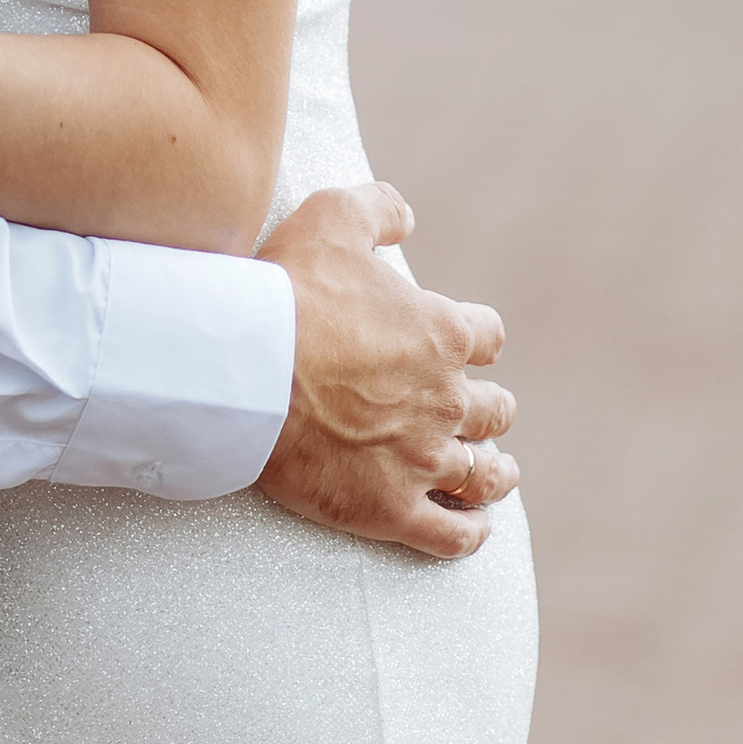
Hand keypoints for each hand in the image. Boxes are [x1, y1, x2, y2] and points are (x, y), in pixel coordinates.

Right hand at [254, 182, 516, 560]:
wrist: (246, 373)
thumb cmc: (288, 292)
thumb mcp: (332, 217)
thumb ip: (377, 209)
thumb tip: (405, 216)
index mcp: (442, 334)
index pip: (487, 336)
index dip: (476, 338)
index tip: (465, 344)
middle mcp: (446, 400)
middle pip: (493, 409)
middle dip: (489, 408)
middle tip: (483, 413)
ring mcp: (422, 460)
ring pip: (482, 475)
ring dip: (493, 473)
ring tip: (496, 474)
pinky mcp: (391, 510)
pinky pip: (452, 535)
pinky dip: (470, 533)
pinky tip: (474, 529)